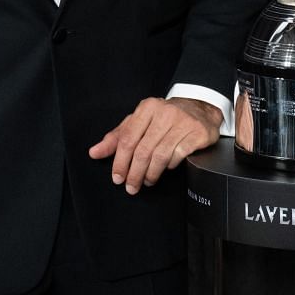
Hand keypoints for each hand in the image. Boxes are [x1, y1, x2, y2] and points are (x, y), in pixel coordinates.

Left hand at [88, 96, 222, 194]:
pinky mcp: (196, 132)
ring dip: (151, 174)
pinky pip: (178, 155)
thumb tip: (94, 153)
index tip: (117, 177)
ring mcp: (182, 122)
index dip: (120, 161)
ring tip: (147, 181)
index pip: (127, 138)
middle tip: (131, 186)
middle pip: (143, 150)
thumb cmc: (165, 117)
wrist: (200, 108)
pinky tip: (166, 169)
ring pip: (160, 155)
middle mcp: (164, 113)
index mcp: (147, 108)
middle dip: (134, 173)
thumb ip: (117, 137)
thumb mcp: (139, 122)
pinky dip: (169, 166)